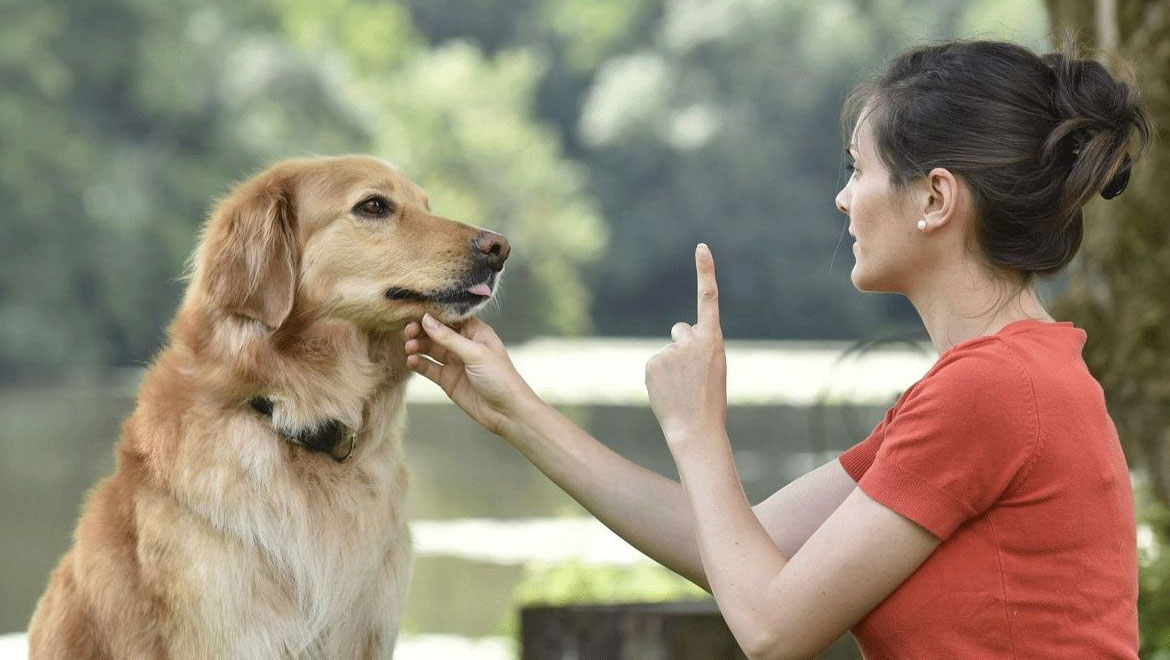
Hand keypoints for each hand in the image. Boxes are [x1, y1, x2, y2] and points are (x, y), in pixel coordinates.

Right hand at [404, 315, 538, 437]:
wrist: (507, 412)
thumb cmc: (500, 378)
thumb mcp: (475, 354)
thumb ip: (449, 338)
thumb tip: (426, 319)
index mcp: (476, 332)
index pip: (450, 317)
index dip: (433, 314)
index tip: (414, 311)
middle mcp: (464, 345)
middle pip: (437, 332)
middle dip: (421, 330)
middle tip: (408, 331)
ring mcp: (455, 362)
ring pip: (430, 349)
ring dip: (418, 346)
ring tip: (409, 347)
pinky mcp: (448, 379)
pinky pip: (429, 368)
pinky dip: (418, 363)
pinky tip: (411, 361)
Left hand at [645, 244, 727, 449]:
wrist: (695, 428)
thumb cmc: (710, 400)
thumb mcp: (713, 367)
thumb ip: (698, 346)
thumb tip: (676, 336)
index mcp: (713, 340)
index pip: (708, 298)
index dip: (705, 271)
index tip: (701, 248)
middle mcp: (690, 340)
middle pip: (680, 330)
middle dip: (682, 346)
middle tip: (691, 373)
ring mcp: (669, 351)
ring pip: (667, 350)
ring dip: (671, 365)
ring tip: (681, 388)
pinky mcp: (652, 363)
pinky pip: (654, 363)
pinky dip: (659, 376)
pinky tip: (668, 391)